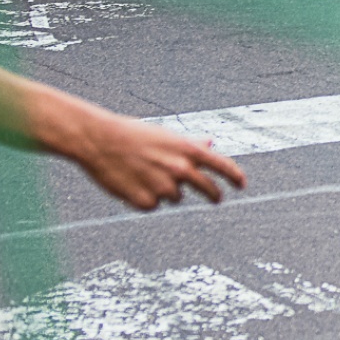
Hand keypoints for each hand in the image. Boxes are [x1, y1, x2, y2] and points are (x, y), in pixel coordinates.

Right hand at [75, 115, 246, 210]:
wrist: (99, 141)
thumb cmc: (131, 134)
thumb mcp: (165, 135)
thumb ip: (191, 143)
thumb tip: (211, 142)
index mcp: (186, 149)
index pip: (221, 165)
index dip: (235, 176)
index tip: (241, 185)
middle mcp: (179, 169)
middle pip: (208, 189)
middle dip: (214, 195)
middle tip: (216, 198)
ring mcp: (164, 188)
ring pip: (176, 197)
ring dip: (166, 190)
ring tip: (144, 173)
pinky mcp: (147, 202)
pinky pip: (154, 205)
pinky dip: (146, 198)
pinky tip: (132, 183)